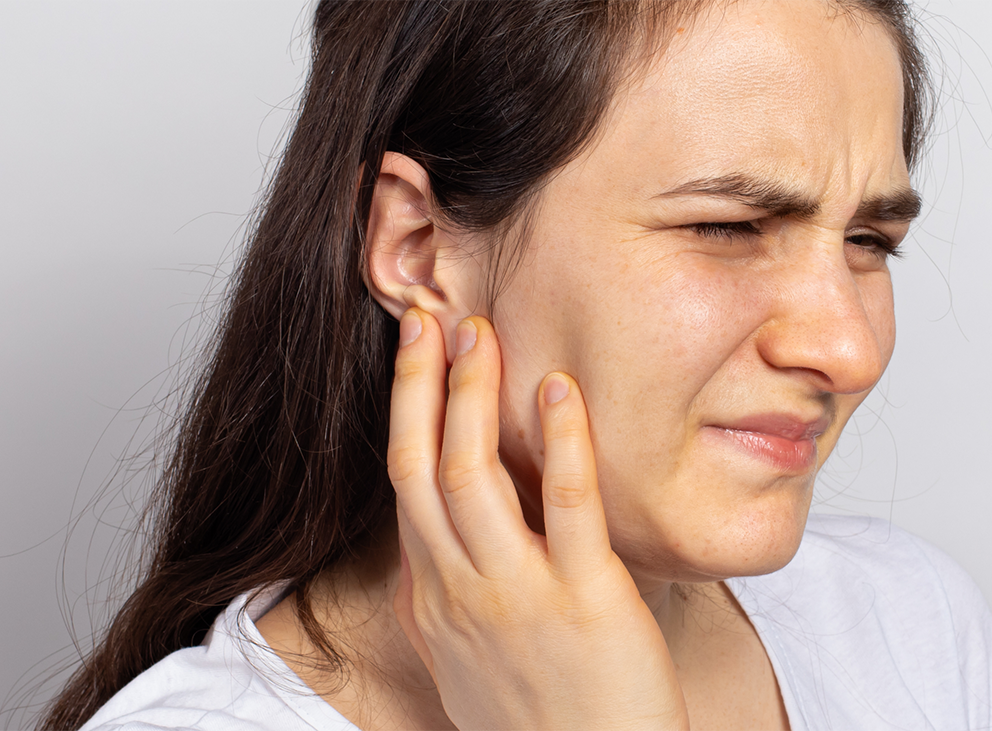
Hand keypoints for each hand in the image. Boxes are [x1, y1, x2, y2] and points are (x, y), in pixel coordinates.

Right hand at [386, 309, 689, 730]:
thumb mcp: (465, 671)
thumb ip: (439, 612)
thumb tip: (418, 570)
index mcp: (435, 603)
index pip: (405, 489)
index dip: (406, 414)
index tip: (415, 356)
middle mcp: (461, 593)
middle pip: (420, 468)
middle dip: (419, 385)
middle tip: (429, 315)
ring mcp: (517, 595)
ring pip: (472, 474)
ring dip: (472, 395)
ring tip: (481, 331)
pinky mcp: (585, 599)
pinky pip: (566, 503)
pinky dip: (559, 440)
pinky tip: (561, 388)